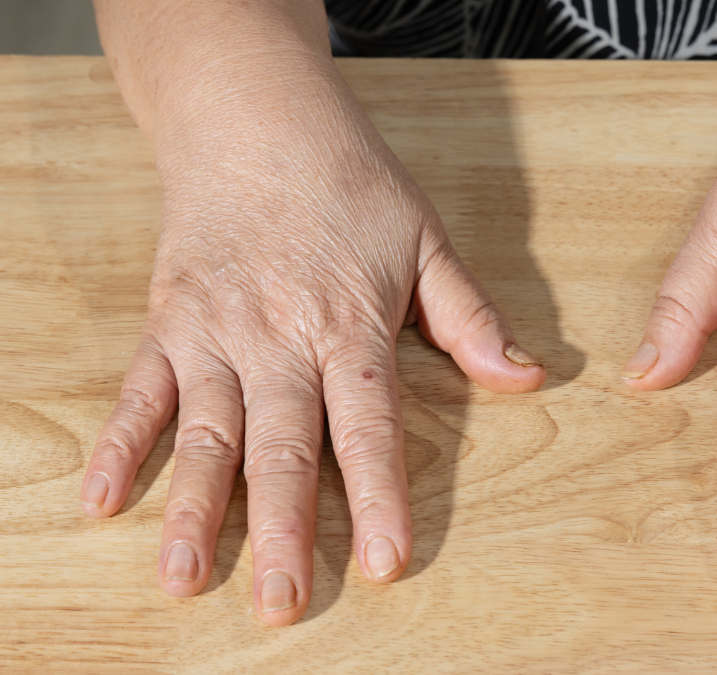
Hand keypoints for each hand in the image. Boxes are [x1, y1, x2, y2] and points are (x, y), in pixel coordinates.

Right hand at [78, 101, 544, 625]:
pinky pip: (140, 392)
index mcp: (348, 326)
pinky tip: (103, 501)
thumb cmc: (351, 181)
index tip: (385, 562)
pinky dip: (121, 445)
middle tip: (281, 602)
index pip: (368, 427)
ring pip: (206, 434)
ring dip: (194, 510)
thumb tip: (526, 376)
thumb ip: (469, 316)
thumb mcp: (427, 241)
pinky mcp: (168, 323)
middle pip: (283, 448)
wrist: (257, 117)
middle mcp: (278, 340)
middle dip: (284, 530)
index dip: (380, 496)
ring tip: (184, 580)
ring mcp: (216, 335)